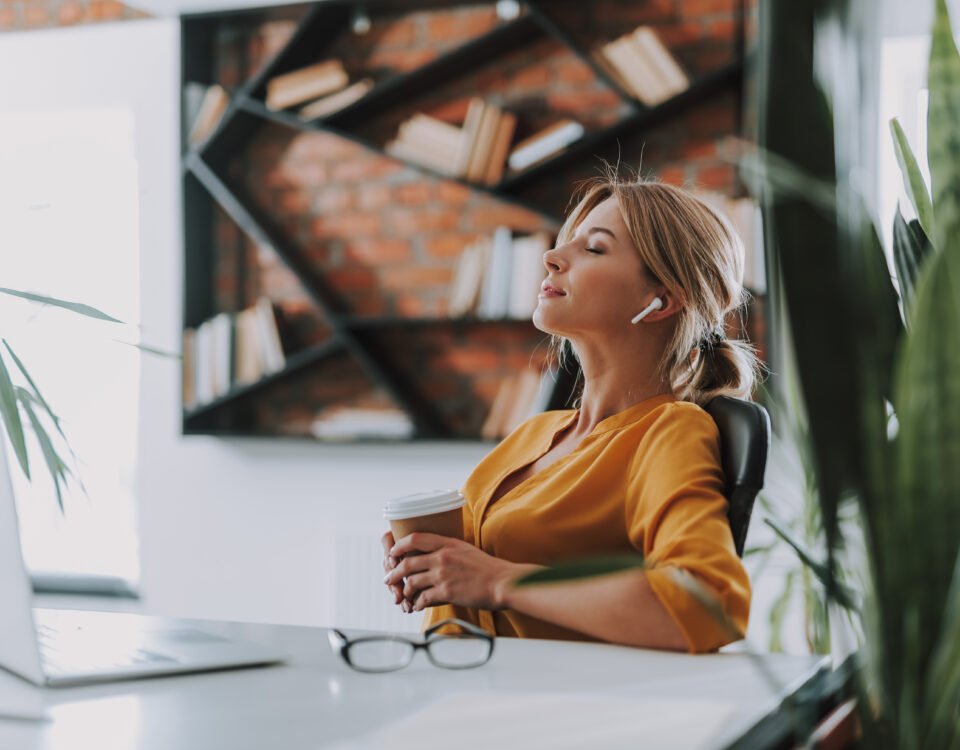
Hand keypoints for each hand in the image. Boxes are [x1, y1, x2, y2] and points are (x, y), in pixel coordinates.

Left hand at [383, 532, 520, 611]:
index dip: (399, 546)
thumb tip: (435, 553)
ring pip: (413, 582)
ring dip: (405, 590)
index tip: (392, 553)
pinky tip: (417, 606)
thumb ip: (450, 549)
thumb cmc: (489, 568)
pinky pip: (423, 598)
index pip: (415, 538)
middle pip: (408, 562)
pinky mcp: (447, 592)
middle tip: (388, 578)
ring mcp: (444, 574)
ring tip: (404, 595)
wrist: (503, 582)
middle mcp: (443, 556)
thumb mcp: (467, 549)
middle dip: (394, 572)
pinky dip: (417, 603)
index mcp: (448, 543)